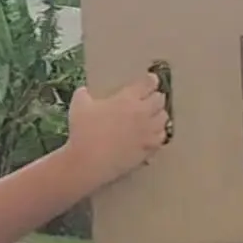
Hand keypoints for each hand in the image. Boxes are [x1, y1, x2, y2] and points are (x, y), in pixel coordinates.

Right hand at [67, 74, 167, 191]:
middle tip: (149, 100)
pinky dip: (157, 135)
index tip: (150, 81)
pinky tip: (151, 136)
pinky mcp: (148, 149)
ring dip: (158, 116)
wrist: (88, 162)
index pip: (148, 83)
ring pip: (164, 119)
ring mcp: (147, 132)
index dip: (150, 80)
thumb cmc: (82, 132)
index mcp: (128, 98)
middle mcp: (142, 113)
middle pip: (160, 99)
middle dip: (155, 98)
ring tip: (152, 118)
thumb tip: (84, 91)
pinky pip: (161, 138)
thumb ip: (83, 95)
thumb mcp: (78, 107)